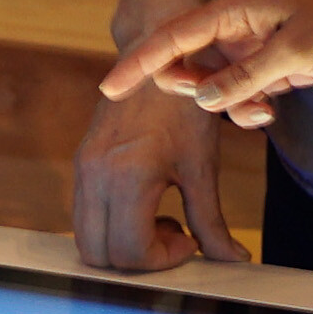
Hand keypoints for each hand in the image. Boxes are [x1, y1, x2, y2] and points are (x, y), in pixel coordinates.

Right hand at [69, 75, 248, 272]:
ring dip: (124, 243)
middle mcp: (96, 174)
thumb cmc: (185, 106)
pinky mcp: (82, 163)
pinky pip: (86, 215)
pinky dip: (114, 225)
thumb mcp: (203, 167)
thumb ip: (212, 221)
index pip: (131, 250)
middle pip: (99, 254)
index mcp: (129, 176)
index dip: (162, 259)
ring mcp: (83, 168)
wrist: (156, 54)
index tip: (190, 241)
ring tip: (163, 220)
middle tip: (175, 236)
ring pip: (88, 238)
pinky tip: (149, 204)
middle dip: (138, 259)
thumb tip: (231, 258)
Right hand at [101, 0, 312, 132]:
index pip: (173, 37)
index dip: (139, 63)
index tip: (110, 90)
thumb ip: (245, 78)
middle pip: (186, 64)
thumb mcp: (294, 53)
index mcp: (232, 9)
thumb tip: (202, 100)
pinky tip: (271, 111)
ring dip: (228, 107)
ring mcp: (249, 48)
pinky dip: (246, 110)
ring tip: (263, 110)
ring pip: (213, 87)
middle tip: (222, 103)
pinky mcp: (267, 66)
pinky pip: (238, 95)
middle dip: (193, 92)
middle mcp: (233, 27)